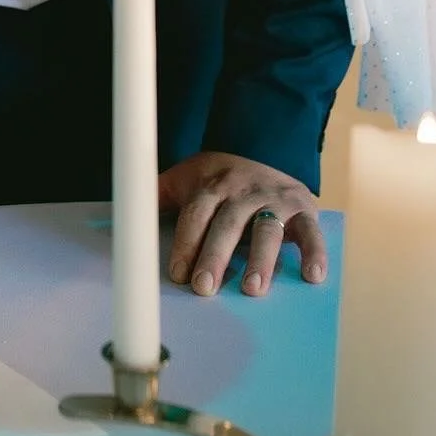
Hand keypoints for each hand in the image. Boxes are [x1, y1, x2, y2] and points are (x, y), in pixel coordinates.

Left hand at [159, 150, 325, 297]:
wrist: (266, 146)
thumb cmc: (220, 175)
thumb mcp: (187, 177)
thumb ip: (157, 195)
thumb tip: (119, 215)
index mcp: (212, 185)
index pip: (196, 213)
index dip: (187, 243)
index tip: (178, 274)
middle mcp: (243, 192)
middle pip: (227, 224)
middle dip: (215, 256)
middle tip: (205, 288)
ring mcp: (274, 201)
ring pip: (267, 229)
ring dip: (260, 259)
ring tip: (252, 289)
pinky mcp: (303, 211)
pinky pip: (311, 232)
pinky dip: (316, 253)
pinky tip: (313, 277)